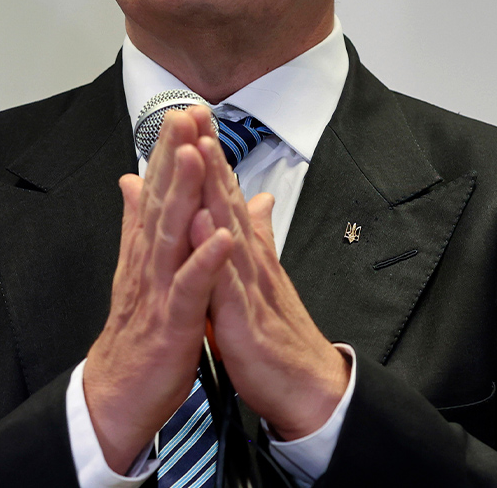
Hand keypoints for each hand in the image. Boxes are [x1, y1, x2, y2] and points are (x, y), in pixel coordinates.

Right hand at [84, 107, 232, 472]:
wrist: (118, 395)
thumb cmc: (136, 333)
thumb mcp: (138, 270)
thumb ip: (136, 223)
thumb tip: (132, 179)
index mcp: (146, 250)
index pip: (157, 191)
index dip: (169, 151)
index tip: (182, 111)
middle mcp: (148, 263)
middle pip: (160, 202)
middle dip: (173, 156)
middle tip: (183, 114)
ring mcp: (158, 291)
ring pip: (171, 235)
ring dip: (183, 195)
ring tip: (195, 156)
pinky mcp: (171, 323)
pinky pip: (190, 290)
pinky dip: (204, 264)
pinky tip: (221, 238)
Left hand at [191, 135, 350, 439]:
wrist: (305, 387)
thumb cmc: (278, 334)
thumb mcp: (259, 277)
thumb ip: (256, 235)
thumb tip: (255, 198)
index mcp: (245, 251)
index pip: (223, 193)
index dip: (206, 153)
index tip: (190, 115)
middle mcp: (248, 259)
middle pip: (226, 196)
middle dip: (207, 152)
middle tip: (192, 109)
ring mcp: (248, 285)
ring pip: (228, 227)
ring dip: (214, 187)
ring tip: (198, 147)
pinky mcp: (244, 318)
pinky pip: (227, 282)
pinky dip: (215, 252)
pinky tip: (201, 224)